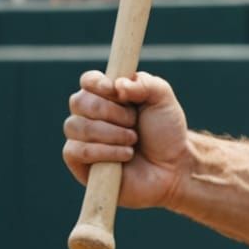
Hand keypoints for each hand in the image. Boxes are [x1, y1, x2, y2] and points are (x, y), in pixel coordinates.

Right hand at [62, 70, 188, 209]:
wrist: (172, 168)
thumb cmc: (166, 133)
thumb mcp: (163, 100)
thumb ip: (146, 84)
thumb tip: (118, 84)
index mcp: (107, 95)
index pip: (87, 81)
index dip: (96, 83)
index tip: (114, 90)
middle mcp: (90, 115)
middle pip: (79, 102)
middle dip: (111, 112)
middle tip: (134, 122)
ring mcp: (82, 139)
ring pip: (77, 126)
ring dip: (111, 133)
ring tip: (133, 140)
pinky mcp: (80, 163)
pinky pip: (77, 151)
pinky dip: (105, 152)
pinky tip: (126, 155)